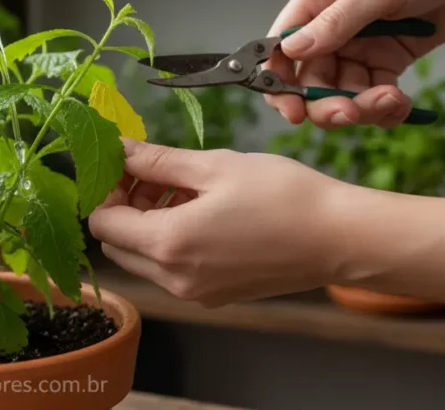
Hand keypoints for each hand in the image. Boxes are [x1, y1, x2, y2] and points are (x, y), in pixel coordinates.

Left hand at [88, 140, 351, 306]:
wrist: (341, 238)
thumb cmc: (282, 195)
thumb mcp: (214, 166)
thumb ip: (157, 161)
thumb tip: (118, 149)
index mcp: (168, 244)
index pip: (102, 222)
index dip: (105, 190)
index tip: (125, 164)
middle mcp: (174, 278)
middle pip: (117, 243)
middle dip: (122, 206)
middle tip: (151, 172)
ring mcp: (195, 292)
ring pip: (142, 258)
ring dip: (146, 222)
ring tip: (179, 186)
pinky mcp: (215, 295)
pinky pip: (171, 269)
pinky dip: (170, 240)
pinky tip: (199, 209)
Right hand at [266, 0, 444, 127]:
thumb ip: (336, 21)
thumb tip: (291, 50)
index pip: (282, 44)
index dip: (278, 79)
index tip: (290, 109)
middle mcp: (334, 23)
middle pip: (309, 76)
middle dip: (324, 101)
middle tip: (348, 113)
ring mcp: (362, 43)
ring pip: (341, 90)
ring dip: (361, 106)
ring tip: (390, 102)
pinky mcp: (389, 58)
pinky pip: (373, 93)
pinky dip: (384, 107)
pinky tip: (401, 104)